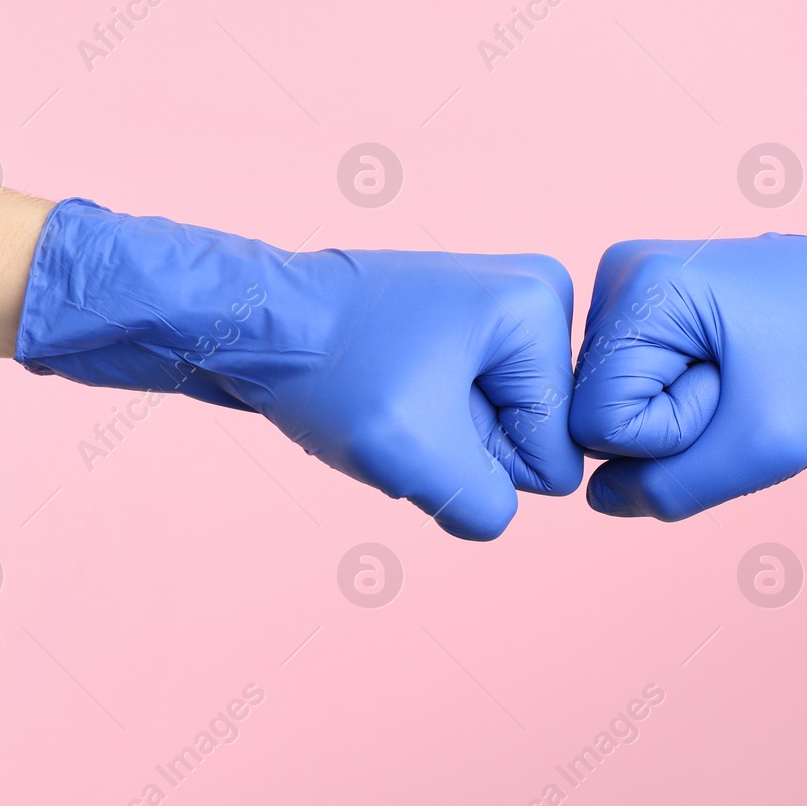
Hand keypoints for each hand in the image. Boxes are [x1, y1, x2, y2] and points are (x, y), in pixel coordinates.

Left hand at [16, 200, 582, 539]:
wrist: (248, 322)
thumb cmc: (328, 374)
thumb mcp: (420, 461)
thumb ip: (488, 508)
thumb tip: (496, 511)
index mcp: (540, 308)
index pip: (558, 454)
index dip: (485, 461)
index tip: (423, 415)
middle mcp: (534, 294)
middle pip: (533, 437)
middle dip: (465, 444)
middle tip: (402, 408)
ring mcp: (498, 306)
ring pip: (498, 428)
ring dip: (441, 436)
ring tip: (389, 397)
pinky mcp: (466, 323)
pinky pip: (469, 408)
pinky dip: (425, 417)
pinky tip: (386, 389)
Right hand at [568, 215, 806, 519]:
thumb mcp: (758, 448)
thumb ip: (668, 489)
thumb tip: (600, 498)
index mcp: (636, 286)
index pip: (595, 423)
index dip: (669, 435)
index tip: (735, 392)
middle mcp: (621, 270)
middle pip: (601, 406)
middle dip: (674, 421)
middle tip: (747, 384)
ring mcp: (636, 280)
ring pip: (619, 398)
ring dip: (684, 410)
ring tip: (747, 373)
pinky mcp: (656, 295)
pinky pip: (640, 380)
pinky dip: (687, 393)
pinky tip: (737, 367)